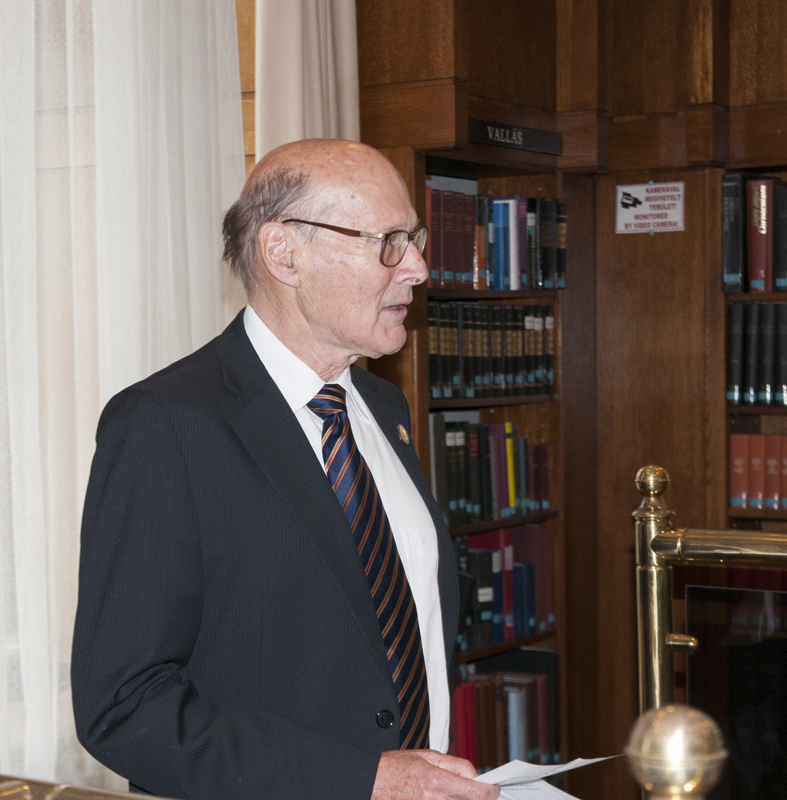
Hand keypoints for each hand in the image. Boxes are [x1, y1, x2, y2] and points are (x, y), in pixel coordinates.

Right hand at [371, 749, 499, 799]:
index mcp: (438, 781)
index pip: (478, 793)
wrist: (374, 782)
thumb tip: (475, 775)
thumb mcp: (429, 755)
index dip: (491, 790)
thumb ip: (456, 765)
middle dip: (477, 796)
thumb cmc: (397, 767)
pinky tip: (445, 796)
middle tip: (474, 788)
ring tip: (455, 792)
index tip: (494, 787)